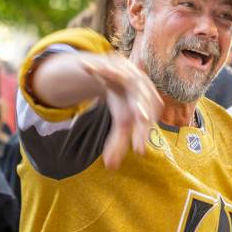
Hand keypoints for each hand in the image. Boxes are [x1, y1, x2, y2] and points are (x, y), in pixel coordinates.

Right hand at [82, 55, 162, 169]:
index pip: (145, 123)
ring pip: (127, 79)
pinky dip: (96, 67)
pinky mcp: (116, 64)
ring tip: (117, 88)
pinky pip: (107, 66)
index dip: (142, 134)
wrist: (122, 73)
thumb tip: (111, 167)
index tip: (139, 151)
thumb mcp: (122, 122)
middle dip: (141, 109)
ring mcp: (130, 75)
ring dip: (119, 78)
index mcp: (146, 107)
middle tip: (140, 117)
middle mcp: (142, 90)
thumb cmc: (124, 102)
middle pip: (142, 101)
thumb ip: (118, 143)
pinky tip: (85, 67)